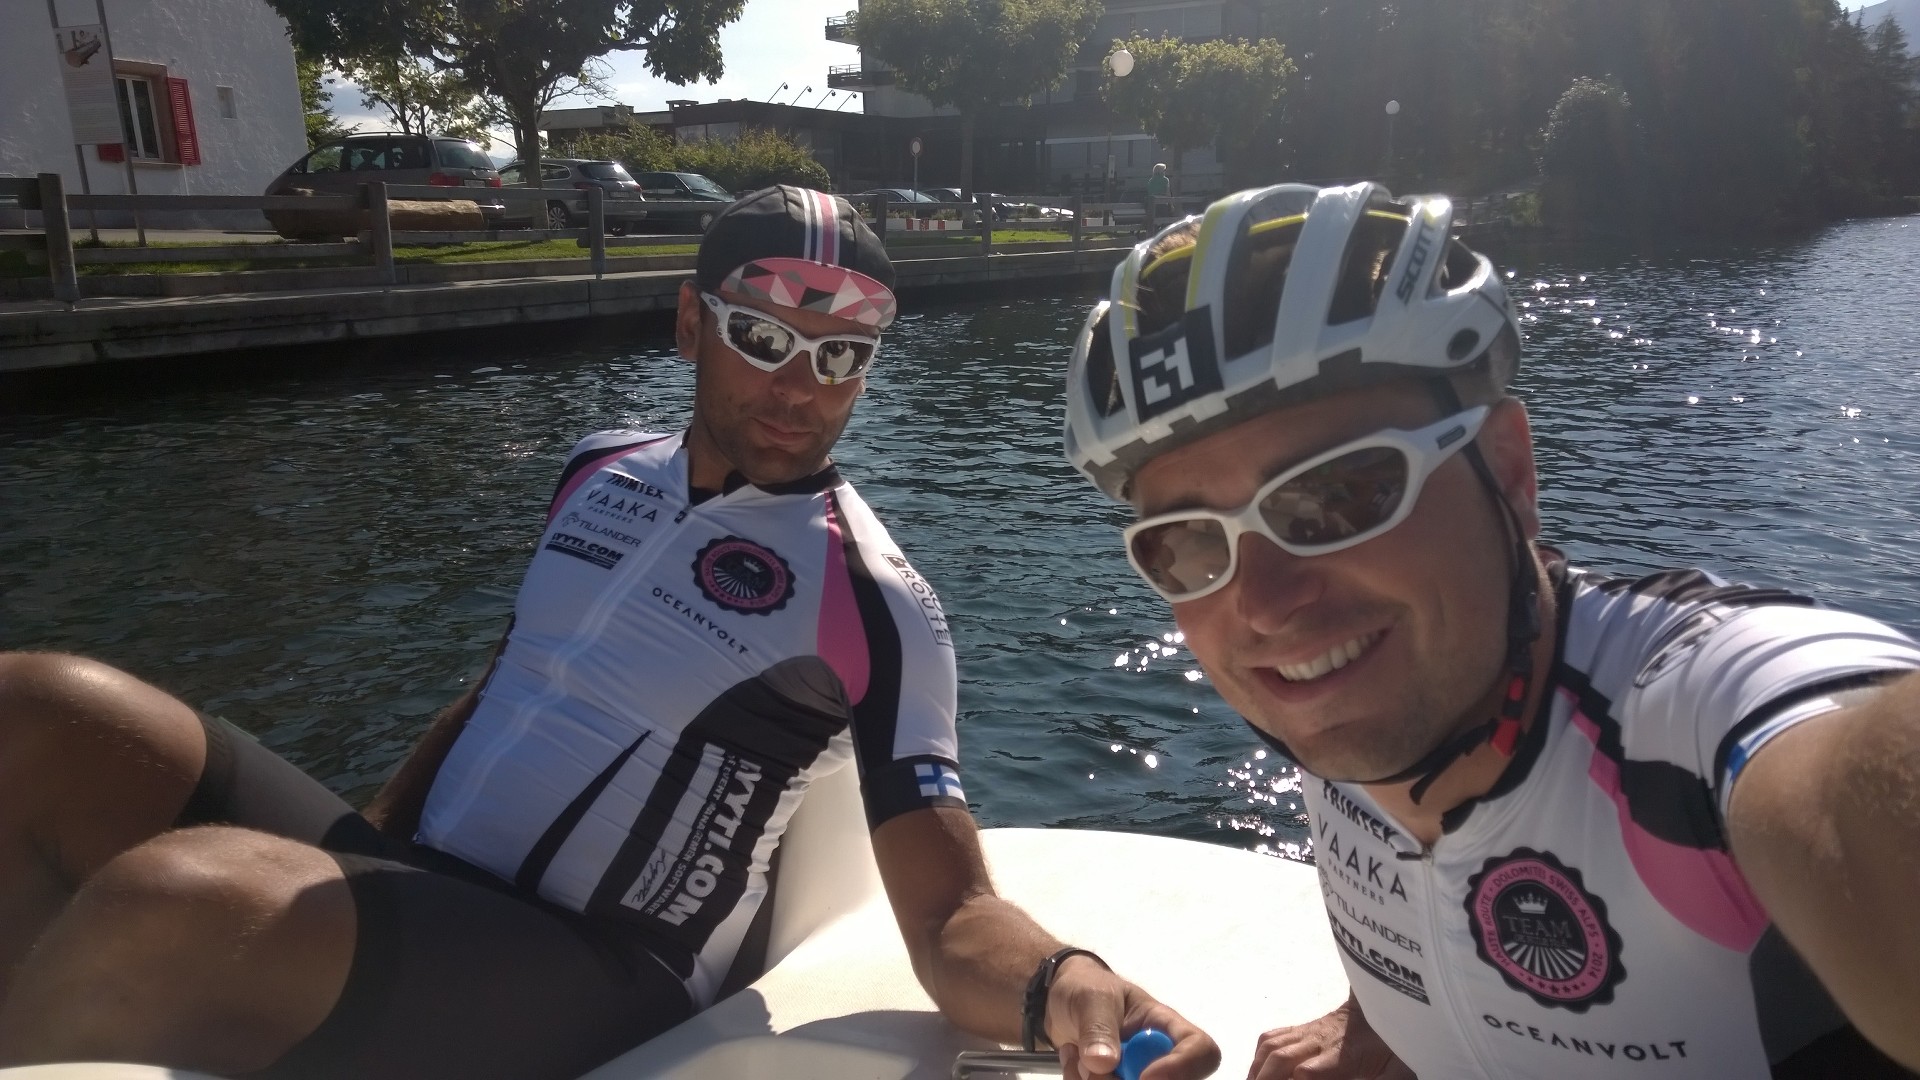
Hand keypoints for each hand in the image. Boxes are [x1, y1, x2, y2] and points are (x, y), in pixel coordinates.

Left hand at [1045, 955, 1220, 1078]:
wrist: (1060, 1002)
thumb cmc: (1086, 988)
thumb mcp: (1091, 997)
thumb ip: (1099, 1026)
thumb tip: (1104, 1062)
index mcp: (1166, 1028)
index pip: (1202, 1051)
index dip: (1183, 1068)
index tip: (1145, 1076)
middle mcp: (1160, 1058)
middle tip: (1091, 1068)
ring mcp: (1139, 1076)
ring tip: (1076, 1057)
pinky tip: (1073, 1064)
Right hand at [1248, 997, 1412, 1079]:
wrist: (1386, 1002)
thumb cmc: (1393, 1043)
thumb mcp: (1397, 1070)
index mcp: (1343, 1055)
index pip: (1307, 1072)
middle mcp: (1319, 1041)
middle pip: (1280, 1059)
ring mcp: (1308, 1031)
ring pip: (1271, 1046)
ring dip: (1256, 1069)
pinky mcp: (1302, 1026)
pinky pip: (1272, 1037)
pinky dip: (1258, 1055)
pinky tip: (1258, 1070)